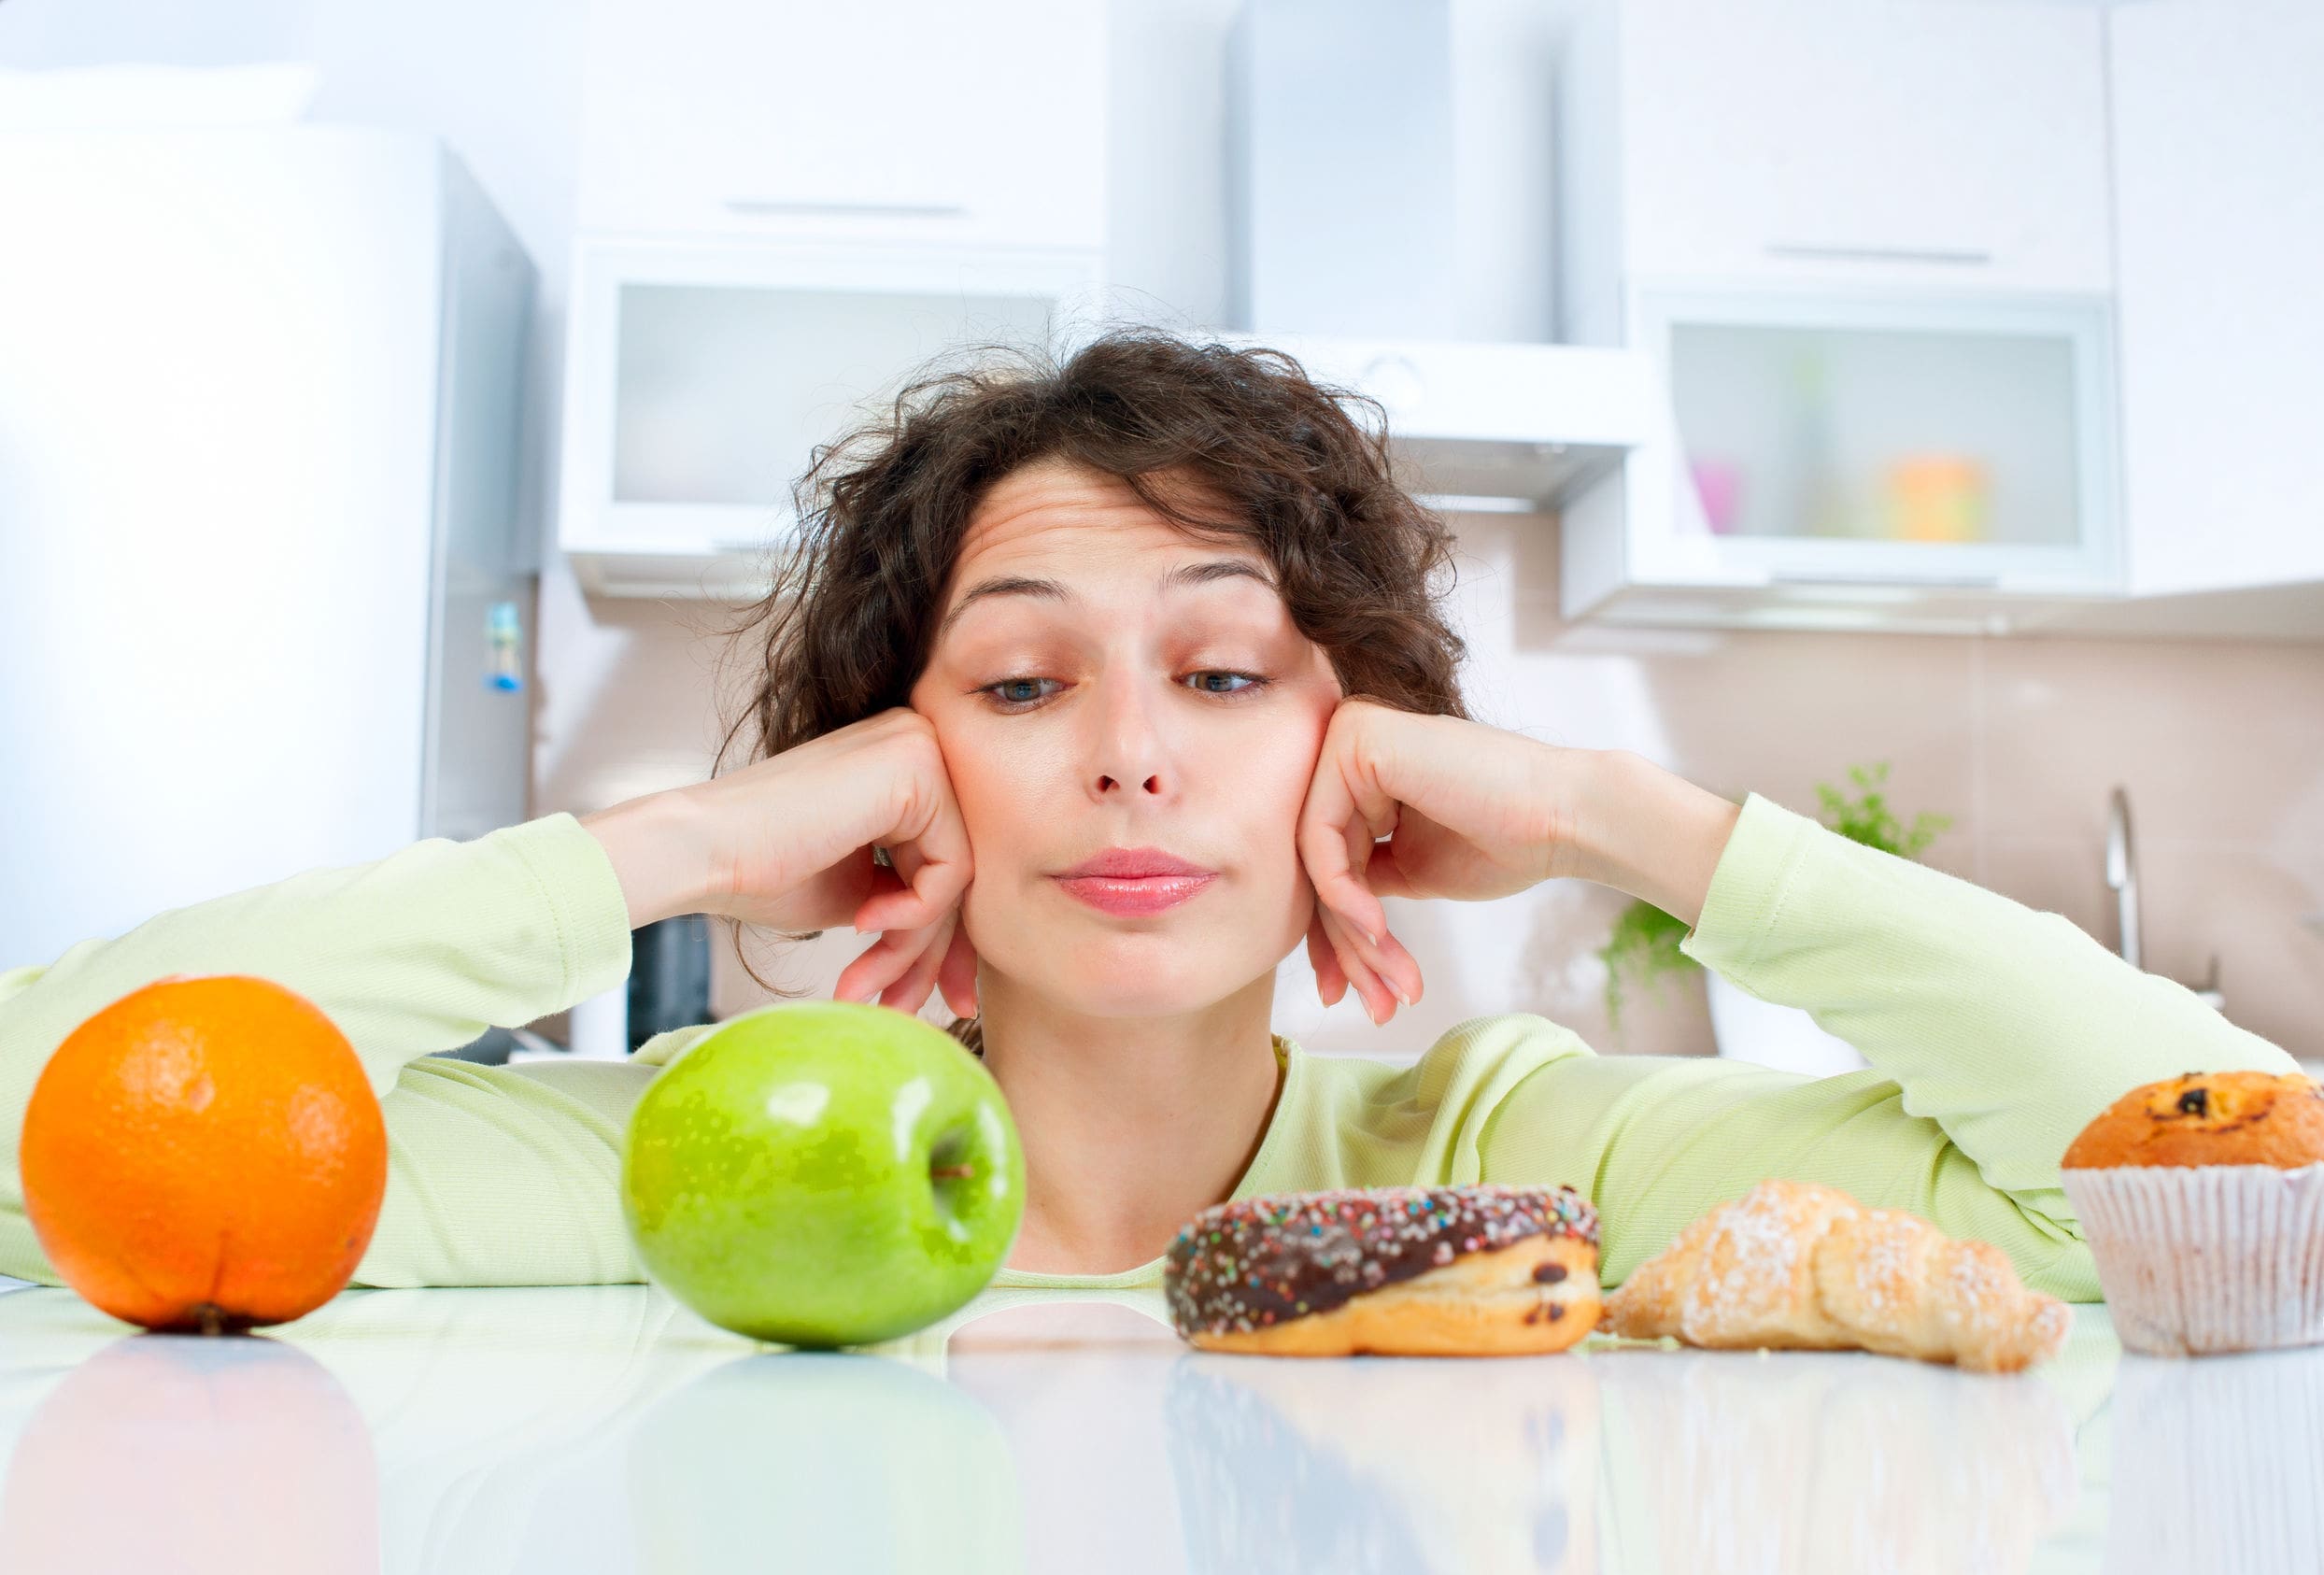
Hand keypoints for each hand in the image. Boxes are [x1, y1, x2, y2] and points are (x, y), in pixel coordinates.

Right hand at [580, 708, 980, 1017]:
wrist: (701, 850)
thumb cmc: (761, 871)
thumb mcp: (861, 892)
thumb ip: (914, 902)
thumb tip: (966, 959)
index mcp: (906, 766)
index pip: (950, 861)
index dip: (944, 940)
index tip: (941, 998)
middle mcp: (920, 744)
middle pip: (959, 870)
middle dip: (931, 953)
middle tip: (903, 1005)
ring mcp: (921, 749)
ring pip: (956, 877)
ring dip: (912, 945)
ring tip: (866, 981)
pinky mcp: (917, 768)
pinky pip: (950, 868)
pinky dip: (914, 913)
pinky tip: (863, 920)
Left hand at [1295, 700, 1596, 1025]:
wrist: (1566, 819)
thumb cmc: (1505, 841)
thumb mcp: (1410, 868)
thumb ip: (1359, 876)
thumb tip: (1311, 913)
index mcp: (1361, 767)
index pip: (1325, 859)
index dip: (1333, 936)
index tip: (1345, 994)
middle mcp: (1348, 741)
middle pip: (1315, 862)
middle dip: (1342, 946)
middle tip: (1371, 1004)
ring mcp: (1348, 734)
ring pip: (1314, 859)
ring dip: (1350, 933)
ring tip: (1388, 981)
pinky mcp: (1355, 740)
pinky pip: (1319, 837)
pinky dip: (1342, 893)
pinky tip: (1376, 927)